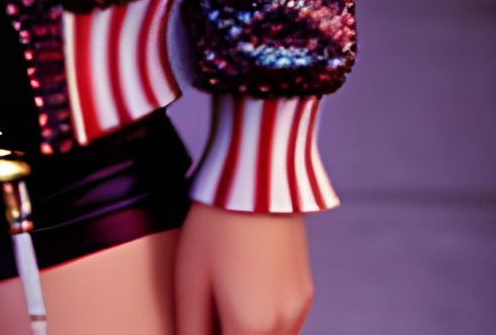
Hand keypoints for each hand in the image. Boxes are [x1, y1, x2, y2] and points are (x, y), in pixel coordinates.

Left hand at [174, 201, 313, 334]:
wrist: (258, 176)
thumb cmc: (216, 223)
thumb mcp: (189, 276)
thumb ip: (190, 326)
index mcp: (251, 326)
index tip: (198, 324)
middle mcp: (283, 325)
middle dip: (229, 334)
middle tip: (209, 314)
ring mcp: (299, 307)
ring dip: (249, 333)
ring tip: (223, 302)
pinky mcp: (306, 290)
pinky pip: (286, 325)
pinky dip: (266, 323)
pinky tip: (244, 294)